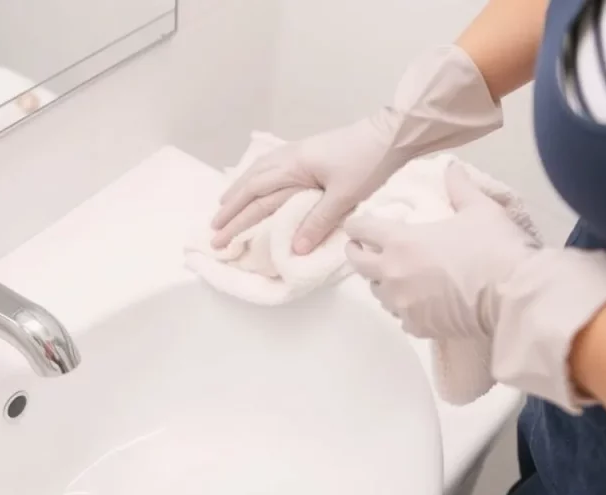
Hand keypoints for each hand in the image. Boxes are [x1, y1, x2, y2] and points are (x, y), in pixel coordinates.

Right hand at [210, 120, 402, 253]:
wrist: (391, 134)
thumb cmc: (369, 162)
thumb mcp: (345, 196)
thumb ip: (318, 222)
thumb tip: (294, 249)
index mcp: (294, 166)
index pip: (255, 193)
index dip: (235, 215)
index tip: (219, 234)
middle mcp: (289, 157)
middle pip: (250, 182)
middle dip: (230, 206)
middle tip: (214, 226)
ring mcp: (297, 152)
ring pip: (258, 172)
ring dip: (240, 189)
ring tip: (225, 204)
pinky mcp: (307, 152)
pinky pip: (271, 166)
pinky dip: (256, 177)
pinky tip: (256, 182)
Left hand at [344, 163, 537, 338]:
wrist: (512, 294)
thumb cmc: (494, 246)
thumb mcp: (480, 210)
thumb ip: (460, 189)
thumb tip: (452, 168)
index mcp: (401, 241)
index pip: (362, 229)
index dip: (356, 226)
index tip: (356, 226)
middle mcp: (392, 272)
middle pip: (358, 264)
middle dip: (356, 254)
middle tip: (361, 250)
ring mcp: (402, 302)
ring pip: (377, 292)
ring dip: (380, 282)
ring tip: (393, 277)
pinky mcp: (416, 326)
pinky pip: (400, 316)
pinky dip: (404, 308)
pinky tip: (415, 304)